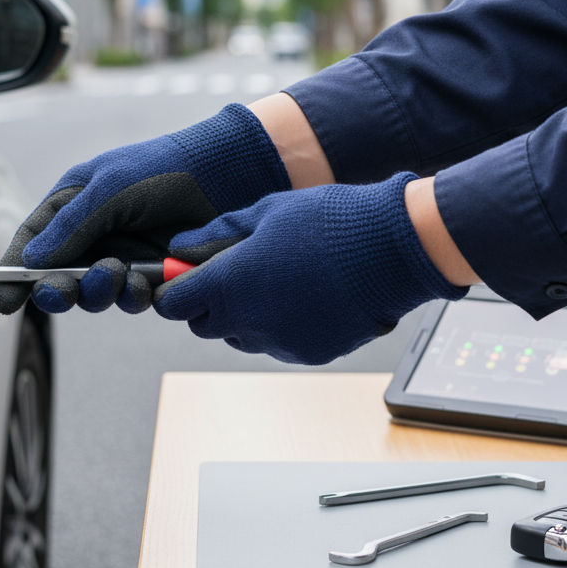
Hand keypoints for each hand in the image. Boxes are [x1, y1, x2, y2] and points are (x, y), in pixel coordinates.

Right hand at [0, 103, 290, 314]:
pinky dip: (133, 295)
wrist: (223, 177)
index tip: (2, 302)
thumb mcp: (109, 188)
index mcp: (72, 206)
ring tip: (117, 273)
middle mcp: (93, 235)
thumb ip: (71, 226)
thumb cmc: (162, 170)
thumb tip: (32, 261)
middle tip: (66, 290)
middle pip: (58, 278)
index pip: (32, 244)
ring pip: (94, 295)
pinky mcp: (151, 274)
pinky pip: (130, 299)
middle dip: (59, 290)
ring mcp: (122, 256)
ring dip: (99, 292)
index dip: (14, 274)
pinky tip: (145, 281)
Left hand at [153, 172, 466, 364]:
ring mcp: (279, 344)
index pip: (174, 305)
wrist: (393, 250)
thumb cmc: (328, 222)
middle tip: (233, 272)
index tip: (186, 274)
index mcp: (228, 285)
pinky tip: (306, 295)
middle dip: (209, 303)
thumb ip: (215, 235)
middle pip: (204, 326)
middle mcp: (248, 323)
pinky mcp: (310, 354)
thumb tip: (181, 247)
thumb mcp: (264, 213)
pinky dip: (282, 326)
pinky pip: (279, 344)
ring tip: (278, 279)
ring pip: (242, 337)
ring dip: (246, 316)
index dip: (176, 288)